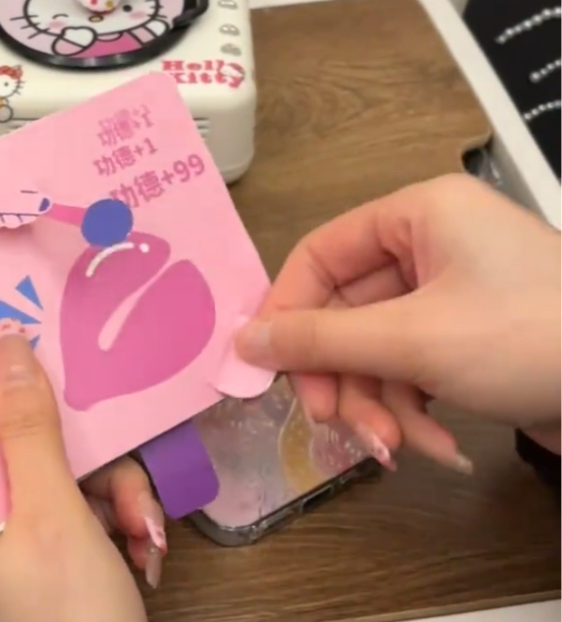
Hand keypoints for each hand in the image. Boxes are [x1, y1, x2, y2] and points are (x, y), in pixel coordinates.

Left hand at [0, 318, 166, 621]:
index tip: (37, 340)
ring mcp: (18, 545)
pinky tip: (145, 558)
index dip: (0, 379)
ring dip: (123, 503)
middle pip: (35, 449)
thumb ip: (29, 429)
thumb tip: (5, 341)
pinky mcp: (54, 563)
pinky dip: (124, 530)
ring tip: (147, 542)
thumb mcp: (50, 515)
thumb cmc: (66, 616)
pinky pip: (90, 516)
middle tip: (132, 501)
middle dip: (99, 469)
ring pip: (73, 480)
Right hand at [234, 174, 560, 471]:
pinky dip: (412, 411)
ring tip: (399, 449)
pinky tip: (433, 446)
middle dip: (342, 378)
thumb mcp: (413, 340)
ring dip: (378, 406)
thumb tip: (241, 340)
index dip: (287, 313)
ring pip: (374, 351)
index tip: (267, 369)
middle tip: (336, 425)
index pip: (319, 256)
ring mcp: (450, 296)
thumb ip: (320, 340)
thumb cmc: (527, 339)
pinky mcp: (468, 339)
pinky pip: (410, 369)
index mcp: (417, 216)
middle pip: (344, 314)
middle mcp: (429, 247)